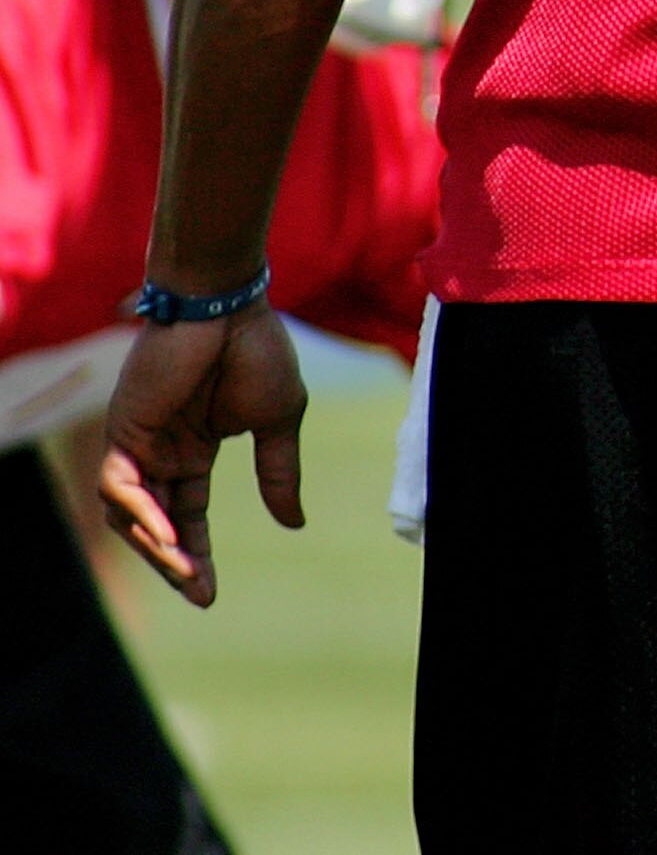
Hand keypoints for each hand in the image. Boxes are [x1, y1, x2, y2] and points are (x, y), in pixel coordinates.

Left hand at [99, 305, 308, 606]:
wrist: (231, 306)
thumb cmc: (258, 351)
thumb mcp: (280, 420)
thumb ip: (279, 472)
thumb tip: (295, 524)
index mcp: (194, 448)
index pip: (187, 515)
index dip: (197, 556)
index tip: (210, 596)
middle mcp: (160, 450)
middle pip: (155, 523)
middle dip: (175, 562)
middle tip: (200, 593)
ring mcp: (138, 440)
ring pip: (130, 513)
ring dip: (155, 545)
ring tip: (187, 569)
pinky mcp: (124, 428)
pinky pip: (117, 485)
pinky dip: (139, 512)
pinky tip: (168, 532)